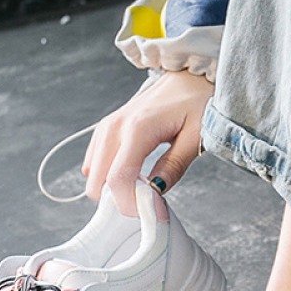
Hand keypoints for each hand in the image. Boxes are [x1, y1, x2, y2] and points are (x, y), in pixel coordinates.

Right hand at [82, 69, 214, 214]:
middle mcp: (116, 127)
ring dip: (113, 189)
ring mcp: (108, 126)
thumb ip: (174, 167)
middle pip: (99, 180)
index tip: (152, 215)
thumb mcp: (196, 137)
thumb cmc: (197, 101)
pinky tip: (132, 177)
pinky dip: (108, 176)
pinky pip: (95, 161)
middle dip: (121, 200)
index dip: (130, 204)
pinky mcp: (107, 128)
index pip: (118, 179)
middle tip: (149, 205)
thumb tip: (155, 193)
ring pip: (93, 172)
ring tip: (143, 190)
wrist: (190, 76)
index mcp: (138, 129)